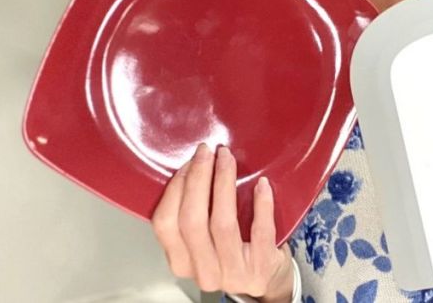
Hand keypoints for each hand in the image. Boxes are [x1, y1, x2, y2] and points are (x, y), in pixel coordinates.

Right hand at [151, 143, 294, 300]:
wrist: (267, 278)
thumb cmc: (234, 251)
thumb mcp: (203, 240)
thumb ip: (192, 216)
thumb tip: (192, 166)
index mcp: (181, 262)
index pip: (165, 223)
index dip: (176, 188)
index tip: (189, 162)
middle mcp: (203, 271)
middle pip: (191, 221)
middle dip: (198, 179)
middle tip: (207, 153)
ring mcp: (233, 273)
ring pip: (222, 223)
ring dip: (223, 183)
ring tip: (227, 160)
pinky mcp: (261, 267)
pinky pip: (260, 230)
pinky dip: (261, 204)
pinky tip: (261, 185)